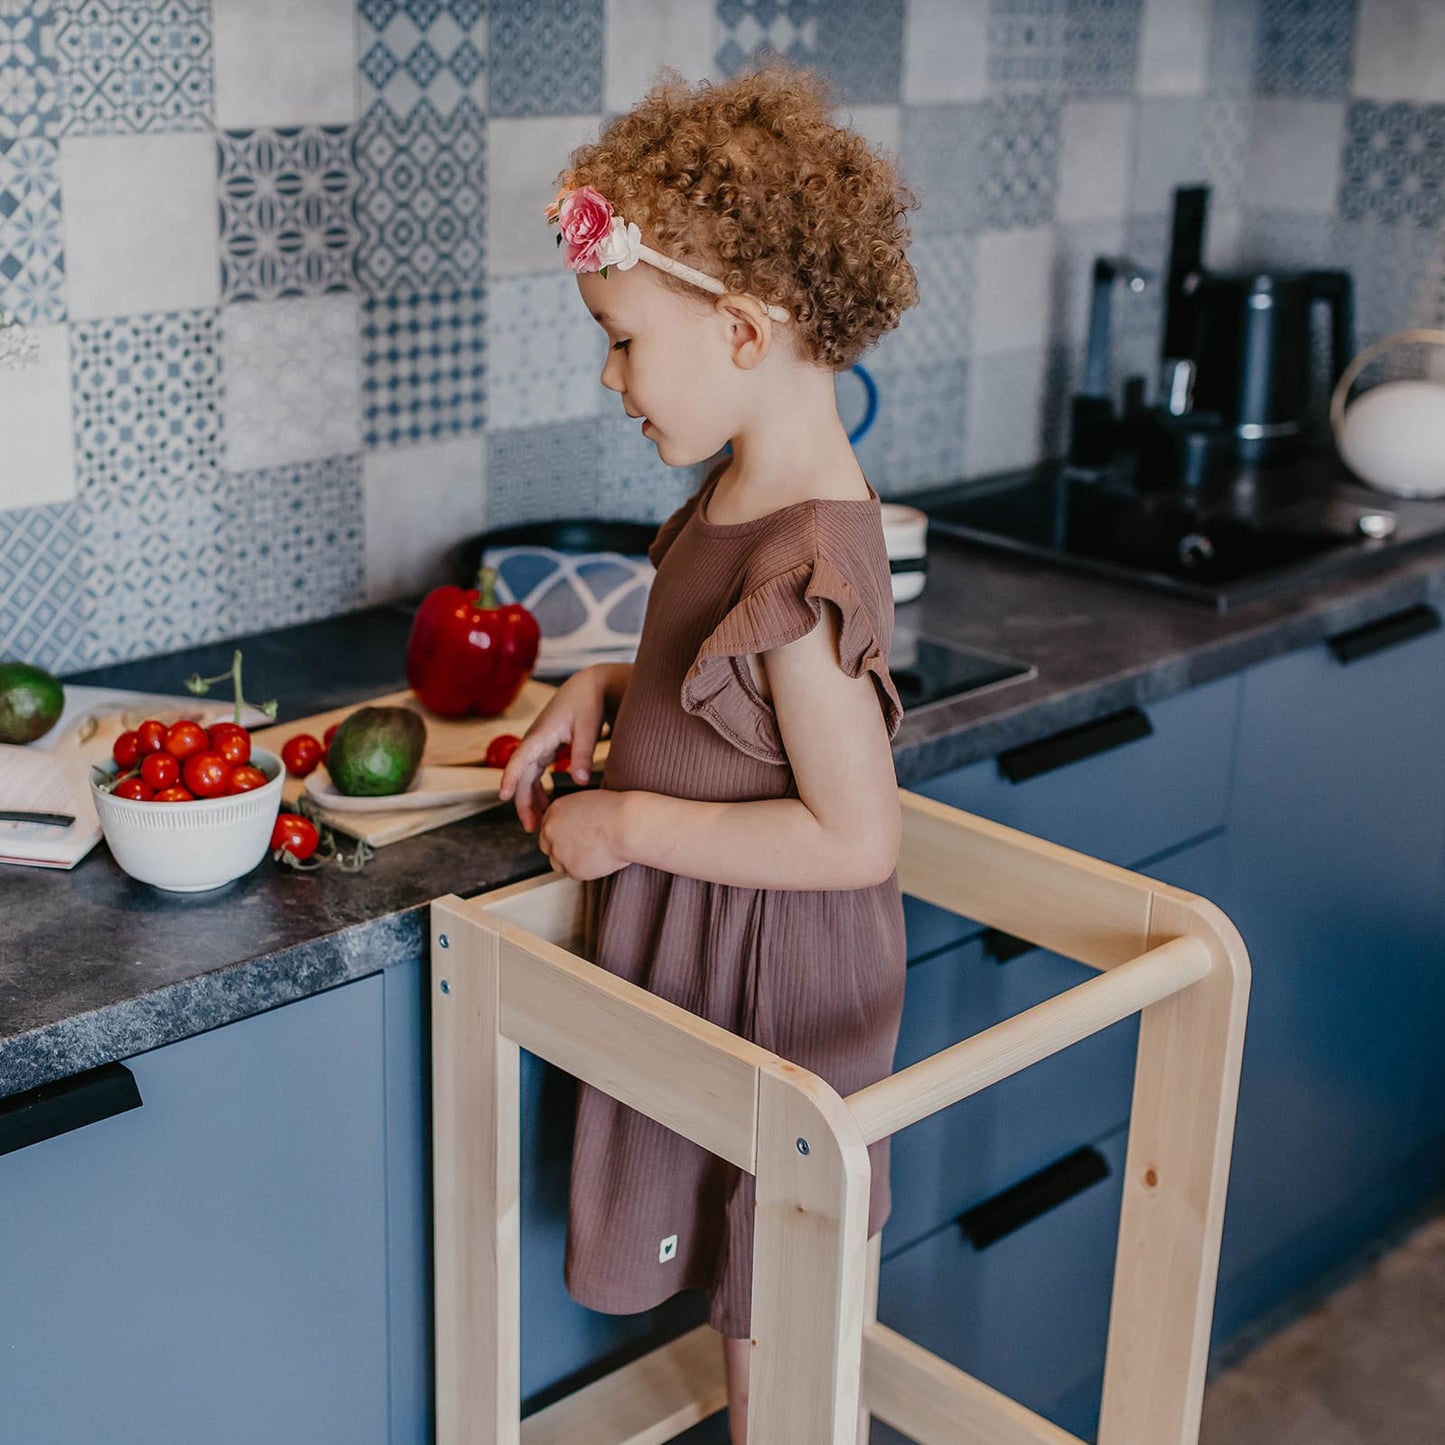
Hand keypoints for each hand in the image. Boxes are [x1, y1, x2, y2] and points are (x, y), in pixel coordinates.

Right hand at [499, 666, 606, 831]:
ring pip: (527, 777)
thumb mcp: (588, 727)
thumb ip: (582, 754)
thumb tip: (579, 782)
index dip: (510, 778)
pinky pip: (536, 773)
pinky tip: (546, 805)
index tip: (503, 796)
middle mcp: (534, 741)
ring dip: (530, 799)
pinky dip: (539, 789)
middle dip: (523, 802)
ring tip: (537, 823)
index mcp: (541, 734)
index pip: (519, 758)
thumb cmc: (588, 703)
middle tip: (532, 828)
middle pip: (521, 775)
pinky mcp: (545, 748)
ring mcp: (538, 745)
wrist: (589, 686)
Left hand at [537, 790, 628, 880]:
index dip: (560, 834)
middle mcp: (552, 831)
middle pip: (547, 846)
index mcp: (556, 810)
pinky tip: (598, 860)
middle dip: (561, 849)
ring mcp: (560, 852)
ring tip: (592, 854)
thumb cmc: (616, 811)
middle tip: (580, 848)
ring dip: (572, 861)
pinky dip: (586, 870)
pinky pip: (575, 874)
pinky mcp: (572, 869)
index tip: (570, 837)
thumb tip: (575, 823)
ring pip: (559, 864)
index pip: (547, 827)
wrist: (626, 826)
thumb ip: (574, 813)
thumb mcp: (588, 801)